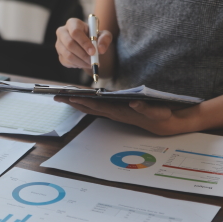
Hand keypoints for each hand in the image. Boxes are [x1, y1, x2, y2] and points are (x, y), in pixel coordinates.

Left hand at [55, 96, 200, 135]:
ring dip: (77, 103)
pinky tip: (79, 99)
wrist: (166, 124)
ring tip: (63, 97)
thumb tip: (133, 102)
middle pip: (89, 107)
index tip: (69, 97)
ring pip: (91, 108)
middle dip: (73, 102)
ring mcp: (114, 113)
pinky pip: (97, 107)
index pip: (97, 106)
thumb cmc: (161, 116)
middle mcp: (114, 114)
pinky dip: (87, 102)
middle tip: (56, 96)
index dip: (82, 101)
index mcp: (120, 112)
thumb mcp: (157, 113)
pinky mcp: (116, 111)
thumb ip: (146, 108)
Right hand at [56, 18, 112, 68]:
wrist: (88, 45)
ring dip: (81, 62)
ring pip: (68, 55)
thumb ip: (105, 39)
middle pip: (69, 44)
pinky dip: (77, 65)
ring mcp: (59, 44)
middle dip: (83, 54)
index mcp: (72, 23)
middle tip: (93, 61)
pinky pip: (67, 62)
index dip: (84, 42)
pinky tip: (84, 62)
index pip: (75, 32)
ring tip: (91, 63)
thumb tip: (100, 49)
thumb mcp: (104, 35)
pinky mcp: (59, 55)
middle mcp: (62, 32)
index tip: (93, 52)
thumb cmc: (95, 37)